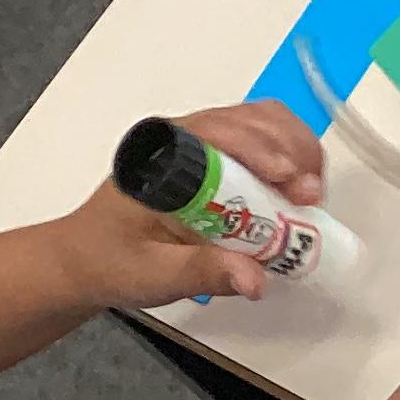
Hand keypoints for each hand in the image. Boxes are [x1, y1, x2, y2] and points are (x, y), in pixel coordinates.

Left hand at [58, 102, 330, 306]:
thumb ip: (202, 272)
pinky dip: (290, 160)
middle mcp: (182, 137)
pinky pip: (263, 142)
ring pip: (262, 124)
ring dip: (297, 153)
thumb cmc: (110, 261)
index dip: (260, 149)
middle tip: (311, 198)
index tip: (291, 182)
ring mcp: (202, 144)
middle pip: (249, 120)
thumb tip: (256, 279)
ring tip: (312, 196)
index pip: (215, 131)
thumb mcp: (152, 274)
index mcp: (157, 155)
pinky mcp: (217, 158)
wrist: (87, 259)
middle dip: (290, 152)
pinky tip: (298, 192)